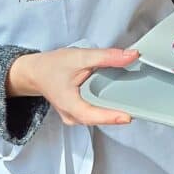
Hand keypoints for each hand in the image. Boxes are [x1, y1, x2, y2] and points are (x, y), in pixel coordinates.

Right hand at [7, 47, 138, 125]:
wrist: (35, 72)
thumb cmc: (52, 65)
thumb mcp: (80, 56)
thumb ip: (107, 57)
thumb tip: (131, 56)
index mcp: (68, 104)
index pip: (92, 115)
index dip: (110, 116)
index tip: (128, 116)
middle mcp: (72, 116)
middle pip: (98, 117)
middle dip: (117, 112)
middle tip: (138, 107)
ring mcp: (74, 117)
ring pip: (98, 116)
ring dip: (113, 109)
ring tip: (131, 102)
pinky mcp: (78, 113)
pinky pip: (95, 112)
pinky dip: (106, 106)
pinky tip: (117, 99)